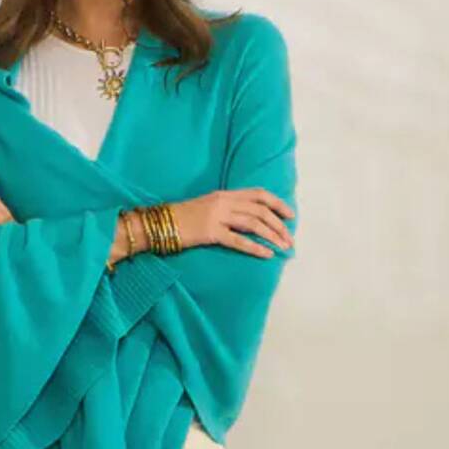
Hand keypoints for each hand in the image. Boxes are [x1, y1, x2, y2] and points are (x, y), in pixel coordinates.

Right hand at [171, 189, 293, 257]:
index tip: (290, 215)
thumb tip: (249, 219)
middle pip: (260, 210)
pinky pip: (238, 240)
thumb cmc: (182, 218)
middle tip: (290, 239)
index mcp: (224, 194)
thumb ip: (227, 208)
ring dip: (272, 236)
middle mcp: (223, 202)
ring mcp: (216, 216)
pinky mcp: (210, 232)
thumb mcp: (207, 206)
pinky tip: (266, 254)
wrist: (158, 223)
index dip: (277, 203)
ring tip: (283, 247)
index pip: (258, 194)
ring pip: (253, 224)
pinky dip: (255, 247)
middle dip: (279, 225)